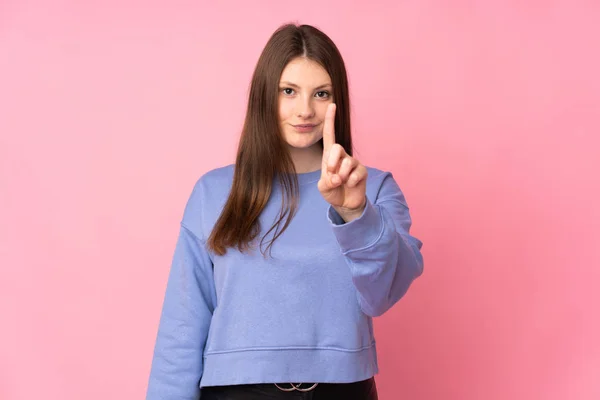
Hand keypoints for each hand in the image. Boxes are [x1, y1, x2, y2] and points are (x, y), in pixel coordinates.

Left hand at [318, 103, 367, 220]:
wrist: (345, 204)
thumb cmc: (332, 191)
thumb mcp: (323, 187)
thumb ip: (326, 182)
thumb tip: (337, 177)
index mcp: (329, 156)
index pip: (329, 135)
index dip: (330, 120)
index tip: (332, 105)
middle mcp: (342, 156)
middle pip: (337, 148)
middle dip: (332, 162)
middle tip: (331, 174)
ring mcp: (353, 163)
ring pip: (347, 163)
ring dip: (341, 176)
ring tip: (340, 183)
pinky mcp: (362, 171)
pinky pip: (356, 173)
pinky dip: (350, 182)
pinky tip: (350, 185)